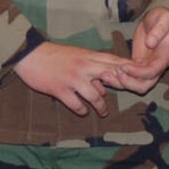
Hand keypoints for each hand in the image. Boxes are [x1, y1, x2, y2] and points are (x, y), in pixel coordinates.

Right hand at [14, 42, 132, 114]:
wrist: (29, 55)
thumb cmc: (54, 56)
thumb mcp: (76, 56)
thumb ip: (92, 69)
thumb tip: (104, 88)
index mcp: (89, 57)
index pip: (115, 61)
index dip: (129, 70)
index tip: (139, 78)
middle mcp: (84, 67)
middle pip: (111, 78)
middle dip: (122, 87)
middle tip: (126, 97)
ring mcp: (72, 79)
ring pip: (95, 96)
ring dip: (100, 107)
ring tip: (102, 113)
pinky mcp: (60, 90)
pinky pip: (76, 105)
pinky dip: (81, 110)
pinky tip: (81, 111)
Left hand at [108, 9, 168, 93]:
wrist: (158, 19)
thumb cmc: (163, 18)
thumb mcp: (165, 19)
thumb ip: (159, 30)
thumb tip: (150, 43)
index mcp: (165, 57)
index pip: (152, 72)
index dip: (138, 72)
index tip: (124, 66)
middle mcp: (157, 67)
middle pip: (144, 85)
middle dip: (129, 82)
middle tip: (114, 72)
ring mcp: (146, 67)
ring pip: (135, 84)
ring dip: (121, 83)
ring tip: (105, 75)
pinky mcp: (137, 65)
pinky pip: (128, 76)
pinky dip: (118, 78)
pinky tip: (105, 74)